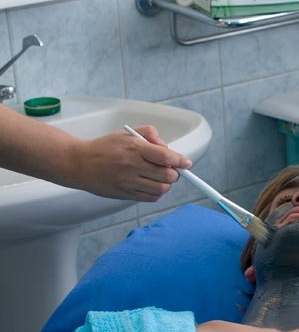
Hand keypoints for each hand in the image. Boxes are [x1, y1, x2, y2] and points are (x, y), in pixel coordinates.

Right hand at [69, 125, 192, 200]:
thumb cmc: (105, 147)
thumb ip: (150, 134)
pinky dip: (156, 193)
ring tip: (160, 177)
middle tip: (171, 169)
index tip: (186, 162)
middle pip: (168, 175)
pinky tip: (151, 185)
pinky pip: (150, 198)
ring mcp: (128, 182)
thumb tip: (167, 147)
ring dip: (166, 184)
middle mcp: (132, 166)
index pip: (166, 156)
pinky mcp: (125, 194)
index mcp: (134, 148)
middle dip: (174, 173)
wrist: (78, 163)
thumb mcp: (127, 133)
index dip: (180, 160)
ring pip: (161, 189)